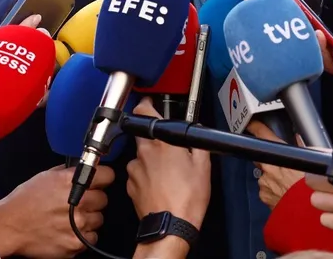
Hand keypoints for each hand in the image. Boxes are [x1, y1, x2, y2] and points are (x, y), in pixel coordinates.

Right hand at [0, 164, 113, 257]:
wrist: (9, 227)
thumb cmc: (24, 201)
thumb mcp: (46, 177)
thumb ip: (68, 173)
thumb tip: (85, 169)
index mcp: (71, 182)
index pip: (107, 175)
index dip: (103, 177)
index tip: (100, 180)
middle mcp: (78, 203)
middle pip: (104, 199)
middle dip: (93, 200)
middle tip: (79, 203)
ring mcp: (78, 225)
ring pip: (99, 219)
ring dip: (89, 218)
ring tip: (71, 218)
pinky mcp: (75, 244)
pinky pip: (92, 238)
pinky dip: (84, 236)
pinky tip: (69, 231)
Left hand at [127, 98, 209, 228]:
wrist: (171, 226)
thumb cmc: (188, 198)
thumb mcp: (203, 165)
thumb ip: (197, 143)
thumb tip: (196, 134)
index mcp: (161, 142)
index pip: (144, 111)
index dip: (146, 106)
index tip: (150, 105)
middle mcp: (143, 152)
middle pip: (143, 136)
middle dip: (154, 140)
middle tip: (169, 151)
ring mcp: (134, 169)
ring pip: (140, 157)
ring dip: (150, 161)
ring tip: (167, 175)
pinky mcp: (130, 185)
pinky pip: (137, 174)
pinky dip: (146, 177)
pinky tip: (160, 186)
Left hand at [246, 120, 303, 208]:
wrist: (309, 211)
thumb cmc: (312, 187)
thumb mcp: (311, 163)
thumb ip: (302, 149)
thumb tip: (299, 140)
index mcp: (279, 156)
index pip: (263, 136)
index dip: (257, 129)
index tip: (252, 125)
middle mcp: (269, 168)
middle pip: (262, 158)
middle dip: (268, 160)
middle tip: (281, 165)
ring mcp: (265, 183)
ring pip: (264, 176)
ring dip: (272, 178)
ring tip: (288, 185)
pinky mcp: (264, 196)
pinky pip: (266, 190)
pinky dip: (273, 191)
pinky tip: (284, 194)